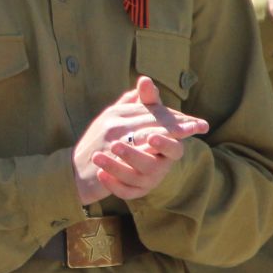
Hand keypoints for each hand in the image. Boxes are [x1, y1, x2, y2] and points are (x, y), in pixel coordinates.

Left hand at [73, 76, 208, 204]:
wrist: (115, 154)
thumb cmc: (137, 130)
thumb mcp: (141, 114)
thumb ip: (146, 101)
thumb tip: (145, 80)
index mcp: (168, 147)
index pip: (174, 148)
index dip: (165, 143)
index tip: (151, 138)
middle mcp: (161, 166)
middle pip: (152, 164)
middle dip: (134, 155)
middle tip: (116, 144)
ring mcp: (148, 180)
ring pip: (134, 178)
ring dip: (115, 167)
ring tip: (97, 156)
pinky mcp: (134, 191)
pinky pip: (125, 191)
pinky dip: (112, 183)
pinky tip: (99, 173)